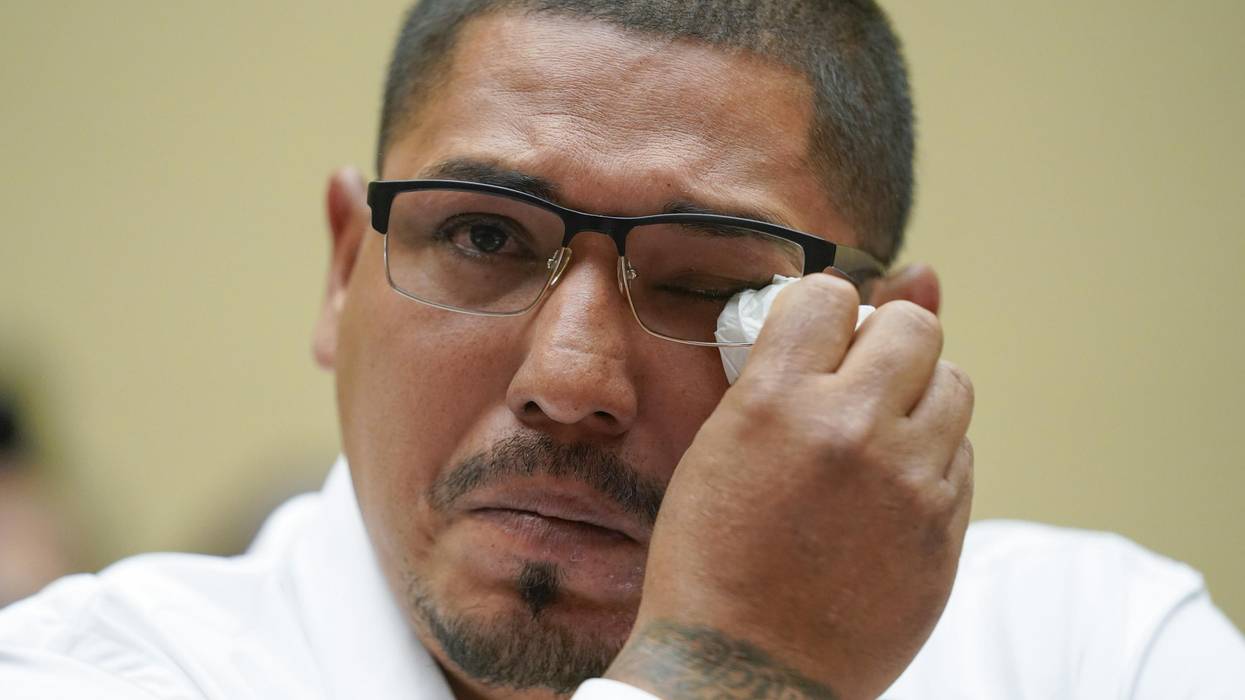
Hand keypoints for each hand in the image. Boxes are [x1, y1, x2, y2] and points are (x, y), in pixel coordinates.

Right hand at [606, 273, 974, 698]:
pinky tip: (884, 496)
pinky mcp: (943, 533)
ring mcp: (906, 484)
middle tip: (858, 382)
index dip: (823, 316)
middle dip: (886, 343)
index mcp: (776, 402)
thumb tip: (892, 289)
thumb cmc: (713, 556)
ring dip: (917, 398)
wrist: (740, 671)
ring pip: (953, 385)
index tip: (816, 342)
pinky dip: (929, 462)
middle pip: (914, 328)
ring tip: (876, 439)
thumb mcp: (723, 445)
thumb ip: (792, 367)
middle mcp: (849, 430)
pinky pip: (960, 457)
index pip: (833, 296)